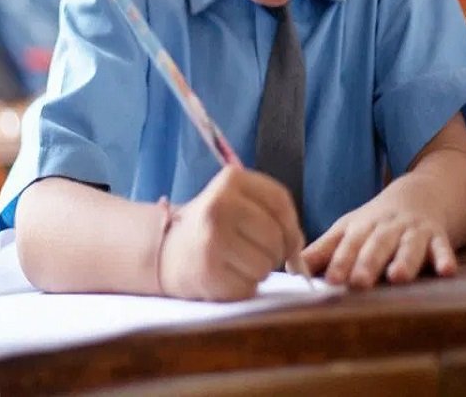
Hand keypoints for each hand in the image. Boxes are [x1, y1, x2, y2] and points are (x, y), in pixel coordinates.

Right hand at [158, 167, 304, 301]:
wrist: (167, 250)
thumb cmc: (214, 226)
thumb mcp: (238, 202)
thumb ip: (273, 215)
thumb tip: (298, 251)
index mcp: (231, 179)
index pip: (280, 201)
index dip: (292, 226)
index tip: (289, 240)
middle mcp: (220, 205)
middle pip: (276, 236)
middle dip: (275, 252)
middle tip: (256, 252)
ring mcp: (212, 239)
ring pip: (266, 264)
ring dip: (259, 271)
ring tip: (237, 262)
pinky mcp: (208, 272)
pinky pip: (249, 286)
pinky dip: (244, 286)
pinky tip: (226, 275)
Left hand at [302, 207, 456, 287]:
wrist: (421, 194)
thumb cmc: (377, 221)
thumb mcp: (348, 229)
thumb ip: (323, 251)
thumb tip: (288, 269)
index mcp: (361, 227)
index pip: (348, 244)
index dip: (339, 261)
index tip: (330, 279)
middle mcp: (386, 228)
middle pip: (376, 245)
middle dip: (367, 263)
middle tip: (358, 282)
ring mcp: (413, 231)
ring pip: (408, 246)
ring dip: (404, 260)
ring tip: (398, 277)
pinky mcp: (438, 236)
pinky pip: (443, 247)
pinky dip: (445, 257)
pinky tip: (447, 271)